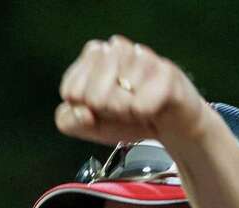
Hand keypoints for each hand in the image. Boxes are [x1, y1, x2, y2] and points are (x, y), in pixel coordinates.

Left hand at [55, 36, 207, 146]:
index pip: (71, 89)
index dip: (84, 109)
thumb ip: (69, 120)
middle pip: (91, 95)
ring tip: (138, 107)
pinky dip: (143, 115)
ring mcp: (142, 57)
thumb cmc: (128, 119)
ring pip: (115, 100)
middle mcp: (117, 49)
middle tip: (122, 109)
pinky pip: (140, 105)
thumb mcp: (89, 125)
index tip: (99, 109)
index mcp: (93, 56)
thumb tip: (82, 111)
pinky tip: (152, 108)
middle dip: (105, 113)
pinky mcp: (166, 72)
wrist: (170, 127)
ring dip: (126, 113)